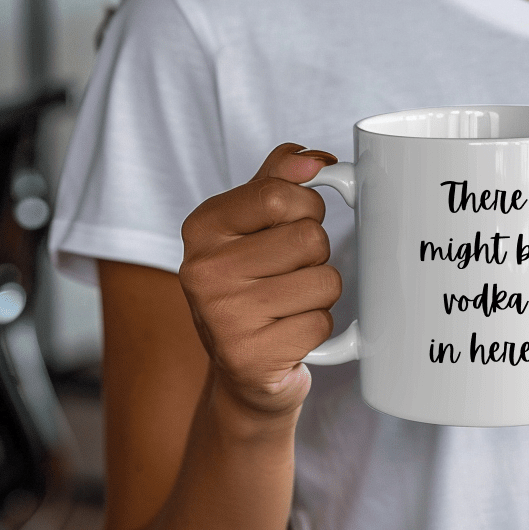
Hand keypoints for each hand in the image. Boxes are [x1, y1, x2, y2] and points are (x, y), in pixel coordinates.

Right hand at [179, 143, 341, 416]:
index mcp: (204, 227)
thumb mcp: (255, 224)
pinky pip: (322, 323)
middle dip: (316, 255)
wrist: (243, 370)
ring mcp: (223, 316)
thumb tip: (314, 159)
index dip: (307, 207)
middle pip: (310, 237)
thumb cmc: (254, 286)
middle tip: (289, 274)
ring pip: (325, 281)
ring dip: (320, 294)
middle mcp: (204, 270)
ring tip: (289, 304)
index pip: (281, 194)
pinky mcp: (250, 356)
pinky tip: (288, 333)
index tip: (295, 222)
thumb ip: (279, 179)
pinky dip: (316, 328)